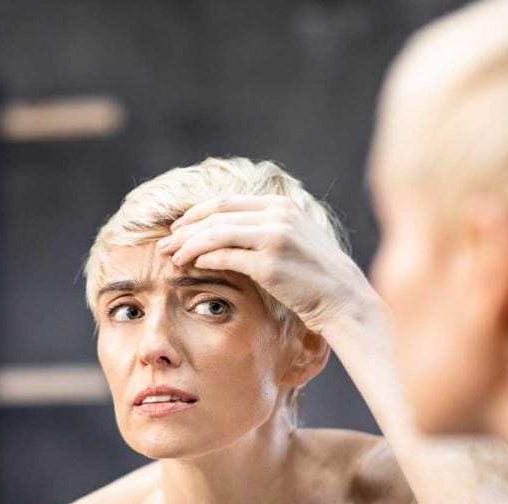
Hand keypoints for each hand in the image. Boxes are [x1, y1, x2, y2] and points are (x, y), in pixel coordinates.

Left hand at [156, 194, 379, 332]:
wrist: (342, 297)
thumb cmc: (313, 274)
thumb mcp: (292, 239)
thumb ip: (262, 229)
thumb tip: (222, 232)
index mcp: (280, 206)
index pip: (227, 202)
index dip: (197, 213)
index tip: (178, 227)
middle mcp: (277, 216)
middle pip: (217, 215)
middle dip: (185, 229)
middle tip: (165, 243)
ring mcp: (274, 238)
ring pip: (216, 234)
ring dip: (189, 246)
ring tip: (171, 258)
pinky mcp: (270, 264)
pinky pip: (226, 257)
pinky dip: (204, 260)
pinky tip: (191, 266)